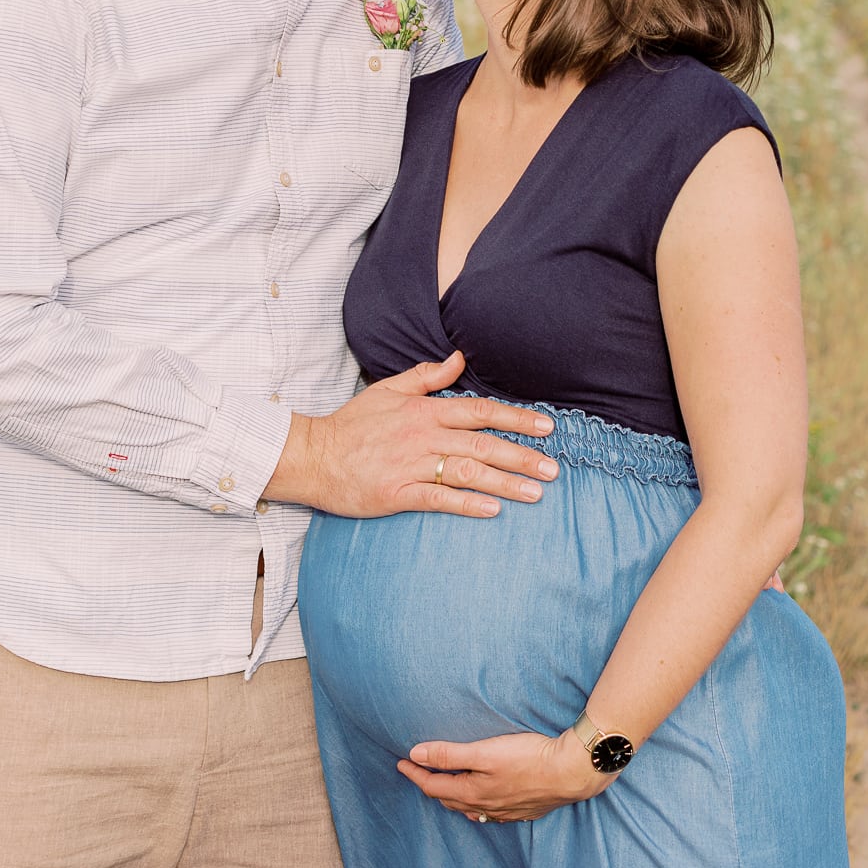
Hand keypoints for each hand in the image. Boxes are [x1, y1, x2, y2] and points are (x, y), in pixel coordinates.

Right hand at [264, 350, 557, 515]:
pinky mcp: (397, 494)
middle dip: (522, 455)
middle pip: (482, 443)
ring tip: (536, 493)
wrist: (313, 456)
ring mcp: (410, 465)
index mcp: (423, 410)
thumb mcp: (388, 389)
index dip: (515, 418)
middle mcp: (422, 436)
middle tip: (555, 468)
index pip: (479, 410)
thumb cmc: (352, 424)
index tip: (546, 427)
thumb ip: (427, 376)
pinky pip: (439, 499)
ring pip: (467, 472)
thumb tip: (459, 357)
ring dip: (505, 482)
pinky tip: (493, 510)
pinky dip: (467, 504)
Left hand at [398, 727, 615, 822]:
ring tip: (444, 785)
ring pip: (469, 808)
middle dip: (430, 785)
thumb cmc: (527, 757)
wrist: (569, 772)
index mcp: (473, 792)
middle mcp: (485, 806)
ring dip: (452, 797)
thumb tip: (415, 754)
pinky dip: (475, 805)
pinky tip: (480, 802)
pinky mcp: (521, 810)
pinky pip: (489, 813)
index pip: (434, 786)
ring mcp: (504, 811)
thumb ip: (449, 754)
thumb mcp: (484, 751)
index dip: (415, 773)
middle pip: (449, 799)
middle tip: (417, 771)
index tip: (400, 762)